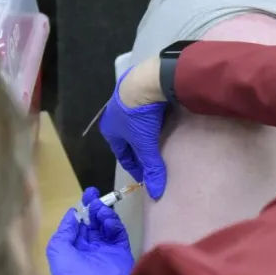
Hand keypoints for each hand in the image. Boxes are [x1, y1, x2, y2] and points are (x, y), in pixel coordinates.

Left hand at [47, 188, 133, 274]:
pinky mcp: (121, 252)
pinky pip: (118, 233)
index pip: (82, 223)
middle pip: (95, 221)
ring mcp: (107, 249)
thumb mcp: (57, 248)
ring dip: (103, 214)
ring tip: (99, 207)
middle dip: (95, 207)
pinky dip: (113, 223)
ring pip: (107, 225)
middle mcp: (92, 246)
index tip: (87, 195)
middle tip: (94, 196)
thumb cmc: (68, 273)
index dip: (84, 208)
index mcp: (76, 246)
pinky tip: (106, 218)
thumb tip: (74, 212)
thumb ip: (65, 228)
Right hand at [99, 57, 168, 198]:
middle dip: (140, 150)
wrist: (146, 80)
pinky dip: (154, 118)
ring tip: (160, 142)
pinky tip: (165, 121)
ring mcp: (126, 99)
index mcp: (110, 130)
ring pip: (137, 123)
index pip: (121, 155)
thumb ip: (152, 167)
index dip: (134, 167)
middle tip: (153, 161)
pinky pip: (146, 109)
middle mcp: (114, 114)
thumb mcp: (146, 144)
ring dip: (147, 133)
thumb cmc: (139, 116)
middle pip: (129, 139)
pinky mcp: (139, 88)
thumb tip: (156, 194)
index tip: (145, 176)